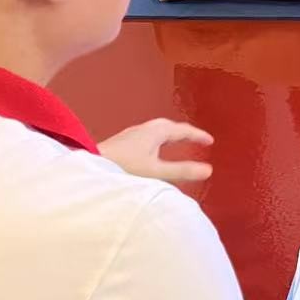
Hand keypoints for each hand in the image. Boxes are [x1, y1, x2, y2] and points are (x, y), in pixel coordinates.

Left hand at [98, 119, 213, 183]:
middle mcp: (146, 128)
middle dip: (185, 133)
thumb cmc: (123, 168)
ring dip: (171, 136)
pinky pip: (149, 136)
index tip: (210, 141)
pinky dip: (159, 140)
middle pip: (171, 127)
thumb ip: (182, 171)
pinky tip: (154, 151)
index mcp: (157, 131)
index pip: (184, 130)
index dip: (198, 136)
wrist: (89, 167)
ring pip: (158, 131)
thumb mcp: (156, 172)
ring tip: (179, 144)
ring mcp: (133, 133)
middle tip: (197, 140)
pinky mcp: (124, 141)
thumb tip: (209, 170)